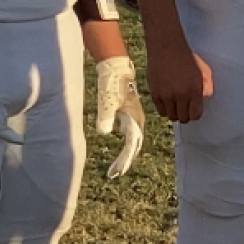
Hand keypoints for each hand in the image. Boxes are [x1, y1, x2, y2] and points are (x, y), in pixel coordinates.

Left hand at [95, 57, 145, 177]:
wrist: (117, 69)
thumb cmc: (112, 84)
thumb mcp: (107, 101)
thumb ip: (106, 117)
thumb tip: (105, 133)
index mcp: (134, 119)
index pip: (131, 146)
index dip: (124, 160)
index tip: (115, 172)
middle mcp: (138, 120)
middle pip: (134, 146)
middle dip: (125, 161)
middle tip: (114, 174)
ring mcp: (135, 117)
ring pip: (133, 141)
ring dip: (126, 154)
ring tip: (117, 167)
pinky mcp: (130, 114)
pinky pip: (131, 134)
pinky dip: (126, 145)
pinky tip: (121, 151)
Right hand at [145, 37, 212, 122]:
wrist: (166, 47)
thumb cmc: (187, 57)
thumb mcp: (203, 69)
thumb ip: (207, 86)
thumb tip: (204, 99)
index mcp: (194, 89)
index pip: (196, 114)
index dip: (195, 114)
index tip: (193, 110)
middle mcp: (180, 95)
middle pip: (183, 118)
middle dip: (185, 114)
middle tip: (185, 107)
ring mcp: (166, 96)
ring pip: (171, 116)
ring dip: (174, 112)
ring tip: (176, 104)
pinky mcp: (155, 94)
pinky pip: (161, 111)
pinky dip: (165, 108)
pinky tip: (168, 100)